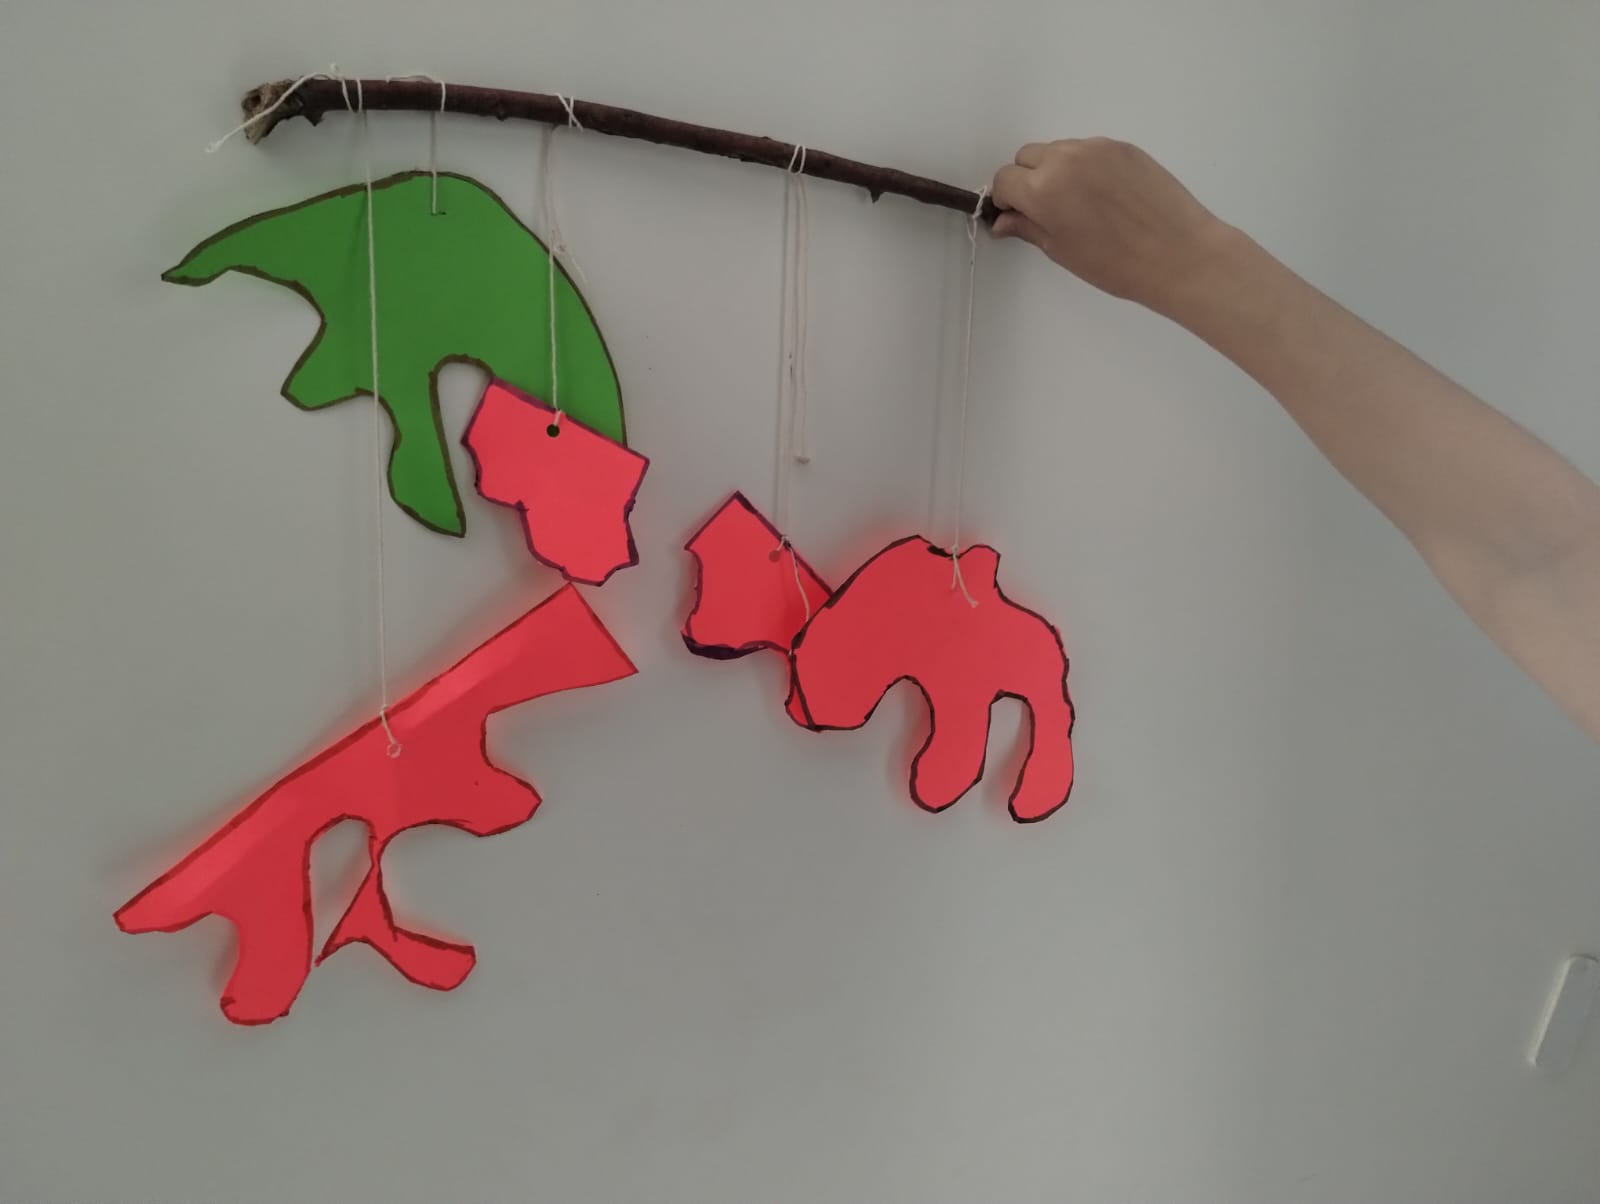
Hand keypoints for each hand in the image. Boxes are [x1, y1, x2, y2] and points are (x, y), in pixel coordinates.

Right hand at [991, 139, 1228, 314]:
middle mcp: (1065, 158)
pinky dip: (1084, 166)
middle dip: (1027, 179)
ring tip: (1078, 202)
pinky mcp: (1122, 146)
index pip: (1004, 179)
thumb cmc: (1116, 264)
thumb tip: (1003, 220)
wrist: (1178, 253)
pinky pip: (1088, 150)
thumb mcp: (1062, 251)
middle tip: (1045, 209)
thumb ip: (1028, 227)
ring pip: (1058, 150)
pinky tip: (1104, 195)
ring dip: (1055, 170)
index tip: (1016, 216)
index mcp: (1043, 188)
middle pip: (1027, 157)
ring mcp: (1096, 147)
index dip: (1005, 199)